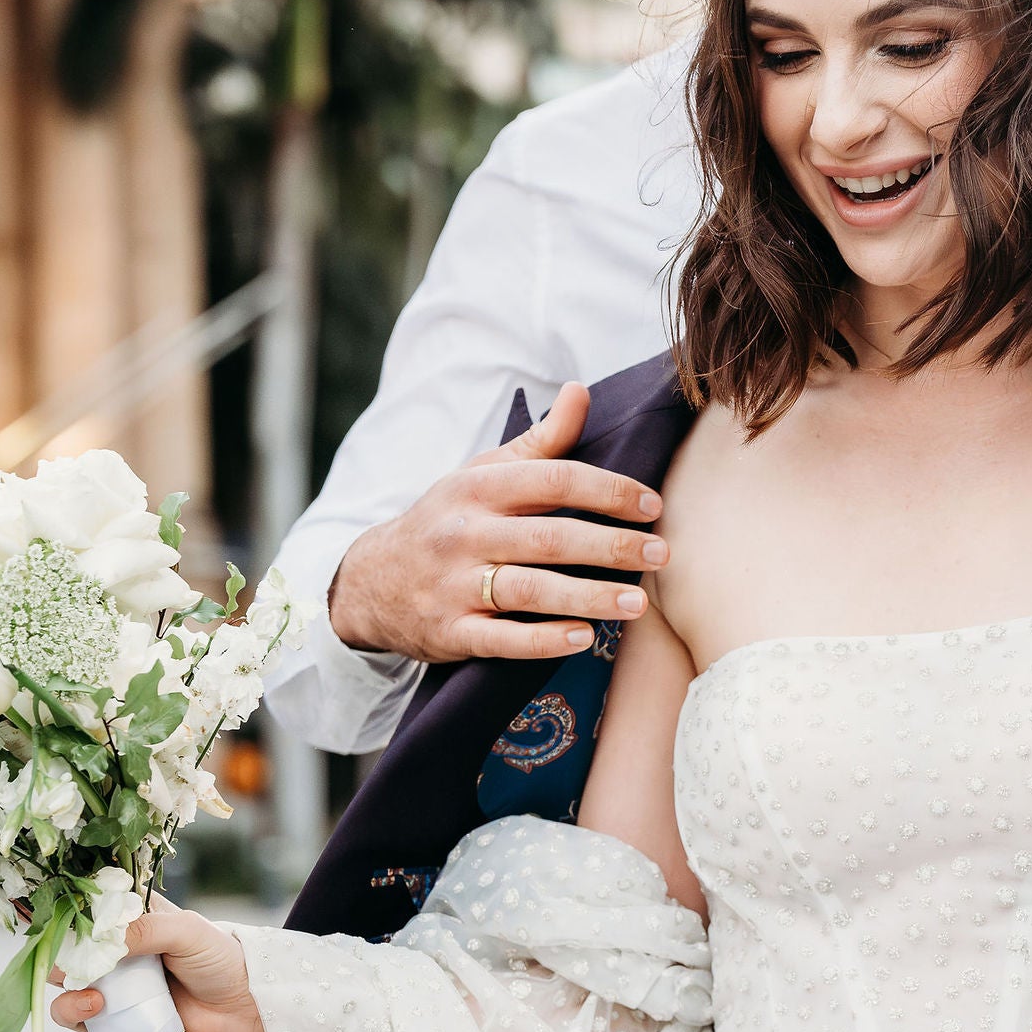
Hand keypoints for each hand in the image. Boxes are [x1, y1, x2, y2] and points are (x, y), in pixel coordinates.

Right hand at [51, 906, 272, 1031]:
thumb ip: (144, 928)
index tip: (64, 917)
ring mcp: (114, 988)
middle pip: (69, 946)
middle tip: (72, 957)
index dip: (72, 912)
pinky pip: (76, 1019)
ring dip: (66, 984)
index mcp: (135, 921)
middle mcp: (119, 953)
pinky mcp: (114, 1023)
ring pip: (65, 983)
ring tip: (90, 990)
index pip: (89, 909)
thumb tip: (98, 937)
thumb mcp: (187, 932)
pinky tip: (96, 1008)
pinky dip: (73, 1012)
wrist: (248, 1018)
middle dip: (62, 950)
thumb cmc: (224, 965)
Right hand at [327, 382, 667, 665]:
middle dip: (611, 545)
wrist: (371, 581)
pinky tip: (582, 639)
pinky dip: (542, 640)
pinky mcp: (450, 631)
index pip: (553, 479)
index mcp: (478, 488)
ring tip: (637, 603)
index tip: (652, 505)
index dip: (607, 490)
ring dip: (588, 596)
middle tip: (661, 554)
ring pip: (530, 590)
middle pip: (549, 537)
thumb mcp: (482, 473)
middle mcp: (465, 534)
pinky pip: (501, 638)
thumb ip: (539, 442)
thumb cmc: (447, 521)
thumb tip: (580, 391)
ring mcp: (456, 585)